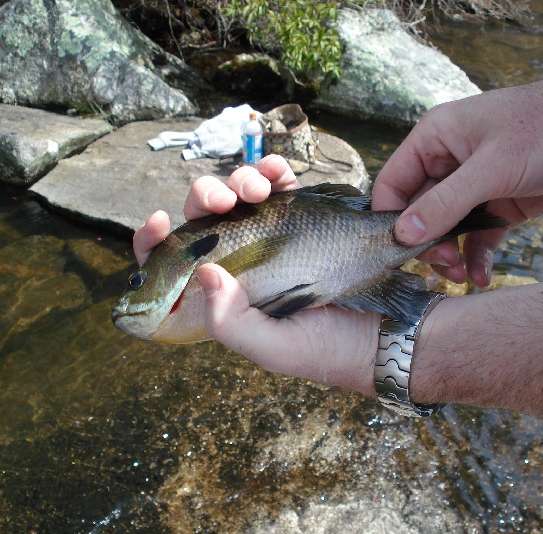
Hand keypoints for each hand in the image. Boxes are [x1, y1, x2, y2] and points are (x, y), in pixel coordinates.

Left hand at [131, 155, 379, 394]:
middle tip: (223, 201)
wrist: (387, 333)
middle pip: (203, 221)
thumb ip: (230, 323)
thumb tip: (205, 271)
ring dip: (240, 180)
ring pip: (238, 197)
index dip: (156, 242)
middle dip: (204, 198)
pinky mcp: (303, 221)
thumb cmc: (327, 350)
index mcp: (222, 298)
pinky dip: (275, 173)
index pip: (173, 267)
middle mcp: (241, 264)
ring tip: (259, 187)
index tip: (159, 221)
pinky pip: (280, 188)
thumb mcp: (271, 349)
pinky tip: (279, 173)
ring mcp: (271, 239)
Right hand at [372, 73, 542, 285]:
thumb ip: (445, 203)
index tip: (398, 255)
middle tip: (444, 265)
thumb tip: (402, 235)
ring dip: (451, 255)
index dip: (391, 221)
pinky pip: (479, 236)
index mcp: (435, 139)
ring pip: (448, 229)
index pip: (393, 185)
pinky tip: (482, 278)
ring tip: (461, 276)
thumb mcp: (493, 168)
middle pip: (419, 213)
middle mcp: (450, 161)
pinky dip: (478, 256)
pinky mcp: (502, 203)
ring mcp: (477, 184)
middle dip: (427, 244)